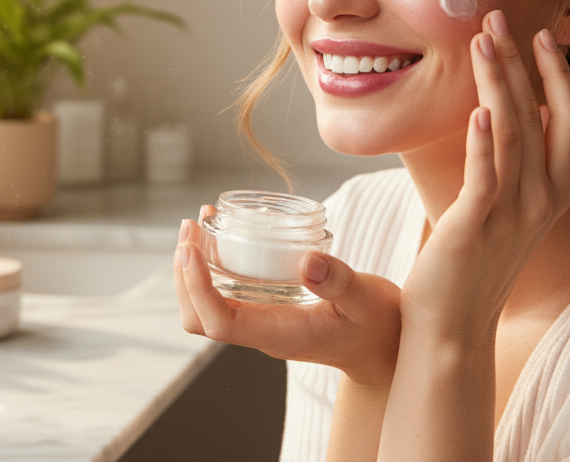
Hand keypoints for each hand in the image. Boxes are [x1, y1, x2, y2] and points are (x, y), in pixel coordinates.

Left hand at [174, 205, 402, 387]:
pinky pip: (223, 294)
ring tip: (198, 224)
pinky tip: (220, 234)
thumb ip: (340, 282)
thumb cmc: (379, 325)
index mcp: (280, 335)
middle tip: (190, 227)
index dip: (197, 287)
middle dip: (184, 275)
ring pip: (205, 308)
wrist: (385, 347)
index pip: (220, 323)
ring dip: (192, 269)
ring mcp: (260, 323)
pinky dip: (210, 265)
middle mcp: (262, 333)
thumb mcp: (367, 299)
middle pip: (199, 318)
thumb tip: (306, 261)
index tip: (190, 248)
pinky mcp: (264, 310)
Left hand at [399, 10, 569, 341]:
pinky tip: (476, 112)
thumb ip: (509, 163)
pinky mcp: (476, 227)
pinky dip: (484, 143)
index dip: (558, 74)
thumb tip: (500, 113)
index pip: (568, 118)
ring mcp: (513, 214)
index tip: (540, 33)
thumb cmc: (471, 260)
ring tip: (482, 42)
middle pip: (542, 114)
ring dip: (498, 84)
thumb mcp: (503, 206)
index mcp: (553, 191)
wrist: (452, 324)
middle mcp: (542, 199)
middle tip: (496, 17)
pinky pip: (486, 177)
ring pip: (514, 134)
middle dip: (522, 62)